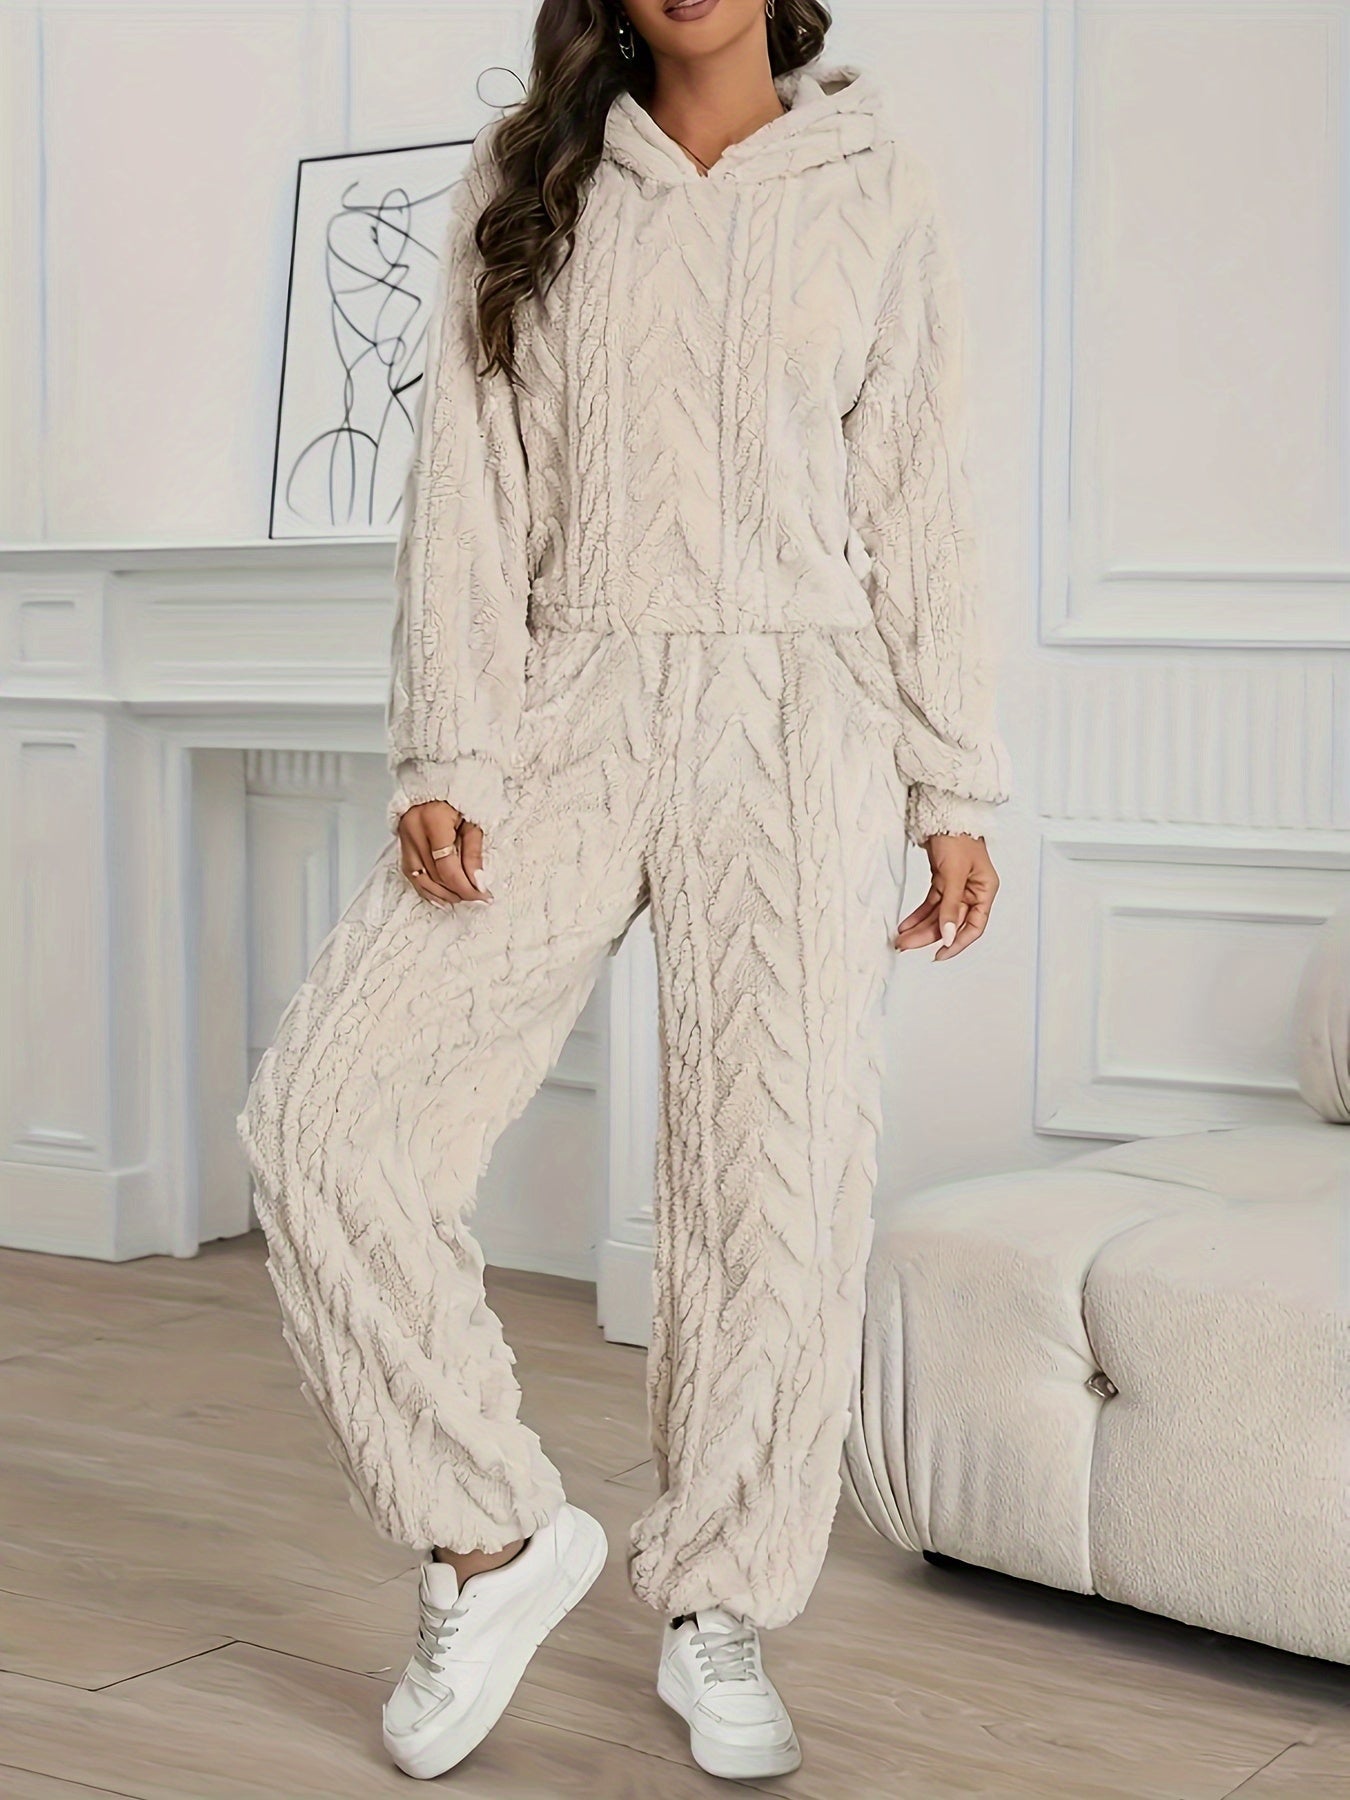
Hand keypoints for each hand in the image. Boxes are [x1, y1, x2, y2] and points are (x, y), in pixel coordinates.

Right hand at [397, 801, 492, 906]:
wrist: (436, 782)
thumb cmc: (458, 797)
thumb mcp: (473, 821)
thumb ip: (473, 854)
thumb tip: (477, 883)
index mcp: (433, 820)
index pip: (447, 867)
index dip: (465, 886)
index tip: (482, 894)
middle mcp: (413, 830)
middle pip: (435, 875)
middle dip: (458, 891)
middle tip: (478, 897)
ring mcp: (404, 838)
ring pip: (421, 879)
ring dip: (443, 894)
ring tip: (463, 898)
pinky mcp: (402, 844)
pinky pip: (412, 874)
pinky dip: (427, 889)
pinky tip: (441, 897)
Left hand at [894, 833, 999, 959]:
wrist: (944, 811)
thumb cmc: (958, 835)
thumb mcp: (953, 873)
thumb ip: (951, 907)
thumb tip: (948, 936)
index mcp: (985, 890)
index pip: (974, 926)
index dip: (957, 943)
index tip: (939, 954)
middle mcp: (973, 890)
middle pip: (952, 922)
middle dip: (929, 935)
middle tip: (906, 945)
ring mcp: (958, 886)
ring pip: (939, 915)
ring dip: (920, 927)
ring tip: (902, 939)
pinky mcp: (943, 880)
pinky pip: (931, 903)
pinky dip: (919, 914)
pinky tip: (906, 924)